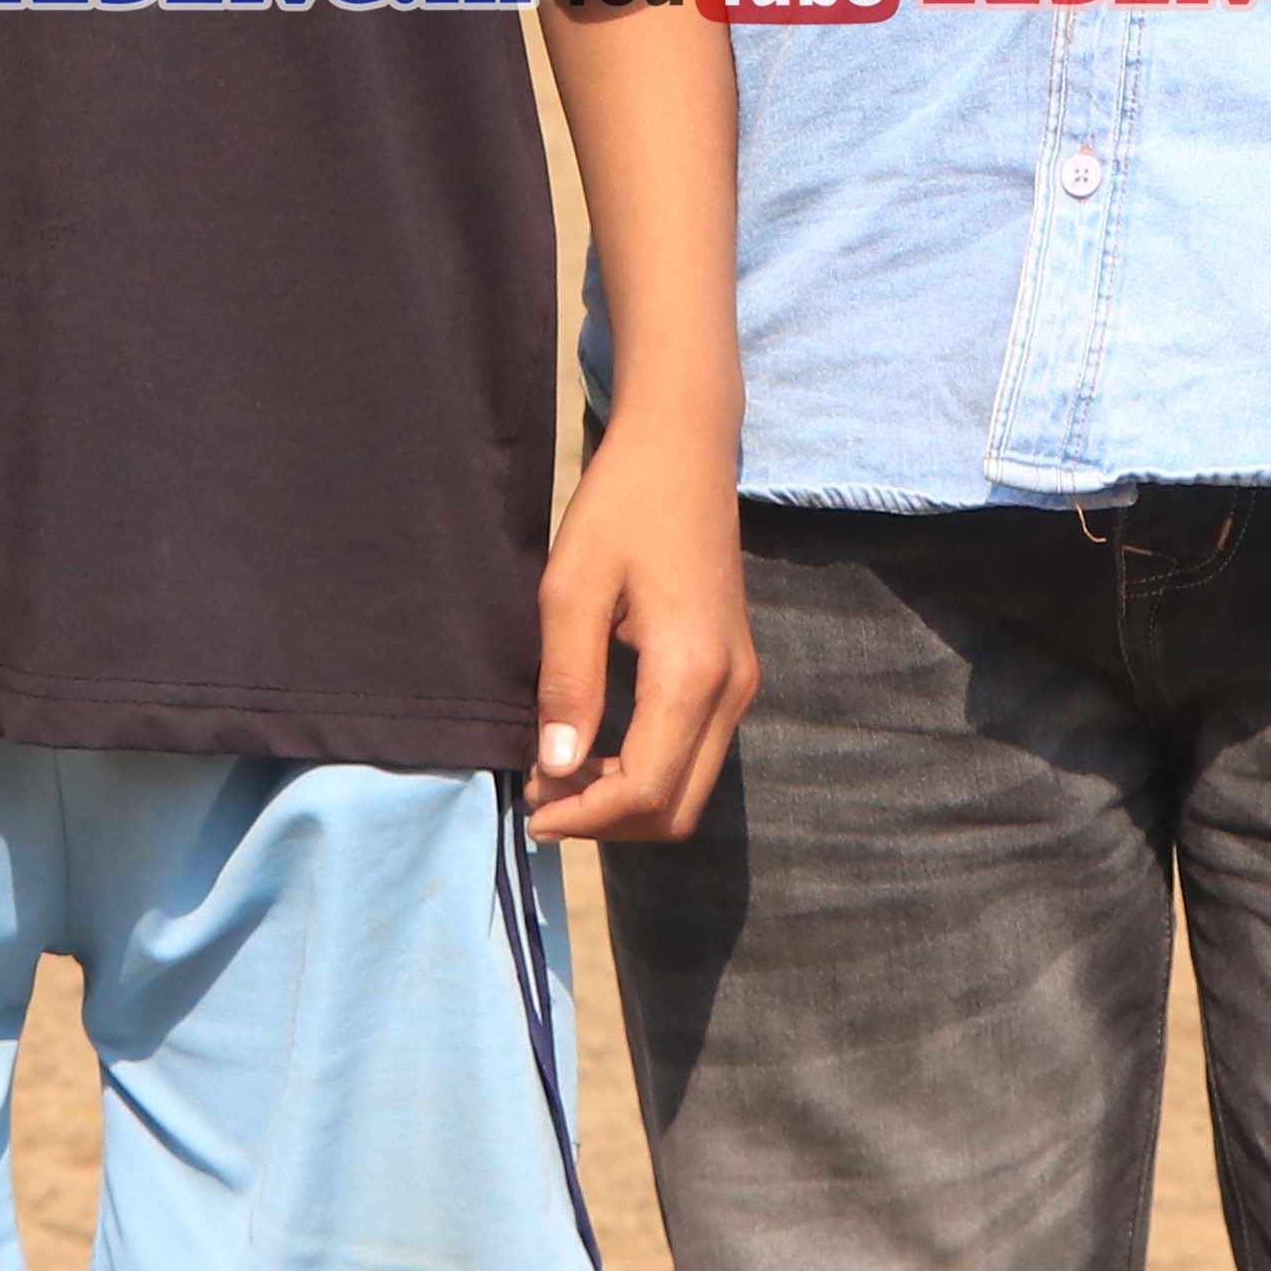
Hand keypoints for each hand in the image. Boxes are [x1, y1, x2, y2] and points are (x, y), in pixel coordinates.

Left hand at [524, 411, 753, 841]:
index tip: (530, 809)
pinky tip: (596, 749)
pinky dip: (647, 773)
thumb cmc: (621, 506)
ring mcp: (740, 684)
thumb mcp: (571, 588)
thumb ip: (567, 683)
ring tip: (559, 775)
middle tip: (541, 798)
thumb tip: (556, 769)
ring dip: (625, 801)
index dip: (584, 816)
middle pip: (675, 809)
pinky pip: (695, 755)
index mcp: (691, 671)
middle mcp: (731, 690)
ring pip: (689, 789)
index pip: (645, 790)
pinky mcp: (734, 674)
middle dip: (606, 821)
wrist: (684, 448)